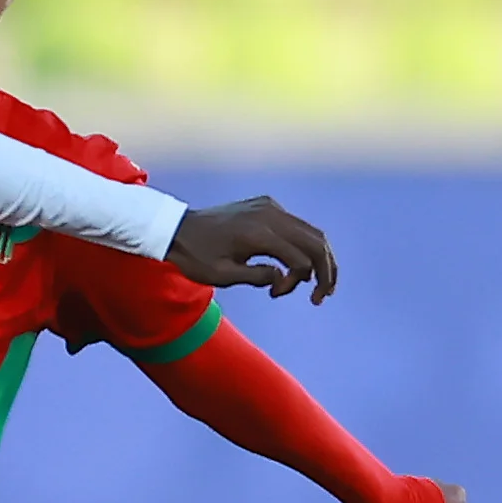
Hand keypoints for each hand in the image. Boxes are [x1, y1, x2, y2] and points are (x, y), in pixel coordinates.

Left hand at [164, 197, 336, 302]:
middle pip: (316, 242)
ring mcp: (270, 206)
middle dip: (326, 271)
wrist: (175, 228)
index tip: (275, 294)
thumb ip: (258, 276)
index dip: (296, 282)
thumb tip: (284, 276)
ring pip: (311, 232)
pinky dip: (303, 246)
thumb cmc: (195, 257)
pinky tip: (297, 267)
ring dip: (319, 259)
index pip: (300, 259)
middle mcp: (270, 214)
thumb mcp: (223, 275)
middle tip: (323, 297)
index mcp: (259, 233)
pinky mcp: (267, 205)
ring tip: (317, 286)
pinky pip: (296, 225)